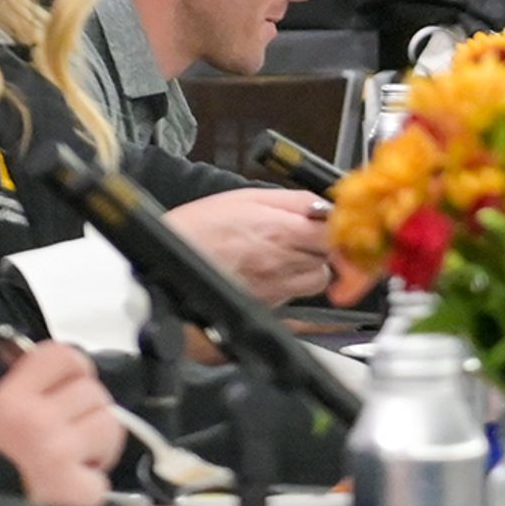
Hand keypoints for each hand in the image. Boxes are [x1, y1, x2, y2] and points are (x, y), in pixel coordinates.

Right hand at [0, 341, 122, 505]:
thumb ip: (21, 388)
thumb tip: (41, 360)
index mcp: (10, 399)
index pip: (62, 356)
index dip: (75, 367)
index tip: (72, 383)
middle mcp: (38, 421)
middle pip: (94, 392)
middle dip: (88, 412)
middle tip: (71, 433)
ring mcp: (61, 454)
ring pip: (110, 426)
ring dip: (99, 443)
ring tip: (74, 459)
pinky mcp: (80, 489)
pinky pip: (104, 476)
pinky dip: (90, 485)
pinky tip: (67, 489)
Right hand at [164, 187, 333, 303]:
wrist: (163, 269)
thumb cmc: (196, 230)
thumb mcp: (246, 198)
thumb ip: (292, 201)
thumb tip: (323, 204)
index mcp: (281, 230)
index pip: (336, 233)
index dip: (341, 229)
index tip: (337, 225)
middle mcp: (284, 262)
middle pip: (330, 257)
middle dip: (323, 246)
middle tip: (304, 237)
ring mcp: (278, 288)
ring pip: (316, 279)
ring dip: (308, 267)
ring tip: (281, 255)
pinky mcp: (269, 307)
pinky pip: (295, 296)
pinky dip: (289, 285)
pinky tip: (267, 272)